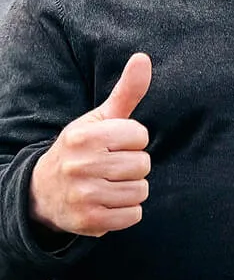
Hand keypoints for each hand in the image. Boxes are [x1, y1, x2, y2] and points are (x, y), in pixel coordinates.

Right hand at [28, 53, 152, 237]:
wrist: (44, 192)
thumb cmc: (82, 149)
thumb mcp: (98, 119)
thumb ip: (126, 91)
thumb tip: (144, 58)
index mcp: (85, 136)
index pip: (140, 136)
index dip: (132, 141)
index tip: (113, 144)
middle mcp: (81, 165)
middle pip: (143, 164)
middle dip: (132, 166)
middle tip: (109, 166)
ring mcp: (84, 195)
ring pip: (141, 190)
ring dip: (131, 189)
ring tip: (108, 184)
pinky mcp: (90, 221)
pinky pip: (134, 215)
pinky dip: (126, 211)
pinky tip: (107, 202)